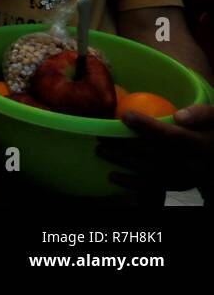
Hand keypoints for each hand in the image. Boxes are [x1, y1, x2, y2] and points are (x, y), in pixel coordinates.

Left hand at [97, 105, 213, 195]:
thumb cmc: (212, 132)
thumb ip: (200, 114)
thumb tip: (179, 116)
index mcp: (201, 145)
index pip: (171, 136)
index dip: (147, 126)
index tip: (125, 115)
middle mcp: (192, 165)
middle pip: (154, 154)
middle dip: (125, 145)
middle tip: (102, 135)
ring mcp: (184, 178)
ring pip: (149, 171)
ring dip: (123, 162)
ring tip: (101, 150)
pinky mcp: (177, 187)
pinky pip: (152, 188)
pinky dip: (131, 183)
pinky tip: (112, 176)